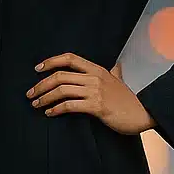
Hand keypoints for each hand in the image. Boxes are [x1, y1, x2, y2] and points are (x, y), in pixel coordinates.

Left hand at [26, 53, 154, 136]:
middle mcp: (95, 77)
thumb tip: (117, 65)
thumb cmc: (129, 101)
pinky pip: (70, 106)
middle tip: (30, 94)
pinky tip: (50, 113)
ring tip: (36, 104)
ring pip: (62, 90)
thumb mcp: (120, 82)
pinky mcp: (97, 107)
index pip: (70, 58)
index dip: (51, 61)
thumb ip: (115, 72)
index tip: (37, 69)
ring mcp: (96, 91)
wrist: (143, 114)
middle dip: (41, 85)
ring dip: (45, 98)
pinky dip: (56, 109)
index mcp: (97, 69)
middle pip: (60, 76)